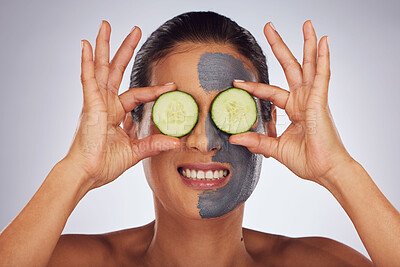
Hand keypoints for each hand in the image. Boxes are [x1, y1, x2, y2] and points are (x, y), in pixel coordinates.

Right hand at [65, 21, 180, 189]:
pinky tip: (87, 45)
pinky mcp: (89, 105)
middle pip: (117, 71)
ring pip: (102, 68)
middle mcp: (106, 103)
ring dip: (105, 46)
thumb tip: (176, 142)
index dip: (155, 90)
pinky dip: (87, 62)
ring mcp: (96, 102)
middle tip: (135, 30)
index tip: (172, 85)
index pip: (138, 95)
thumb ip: (153, 144)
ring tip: (106, 25)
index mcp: (116, 113)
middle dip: (125, 50)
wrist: (86, 174)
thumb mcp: (134, 152)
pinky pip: (88, 79)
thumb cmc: (104, 164)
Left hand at [230, 21, 352, 184]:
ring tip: (306, 23)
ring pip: (308, 65)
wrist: (326, 171)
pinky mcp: (320, 102)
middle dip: (280, 46)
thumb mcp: (276, 148)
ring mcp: (313, 99)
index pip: (269, 91)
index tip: (236, 82)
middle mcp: (303, 100)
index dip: (253, 87)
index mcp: (294, 109)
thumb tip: (235, 138)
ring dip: (307, 44)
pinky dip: (323, 58)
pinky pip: (322, 76)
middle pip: (290, 67)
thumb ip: (257, 141)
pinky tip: (324, 41)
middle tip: (269, 27)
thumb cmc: (308, 160)